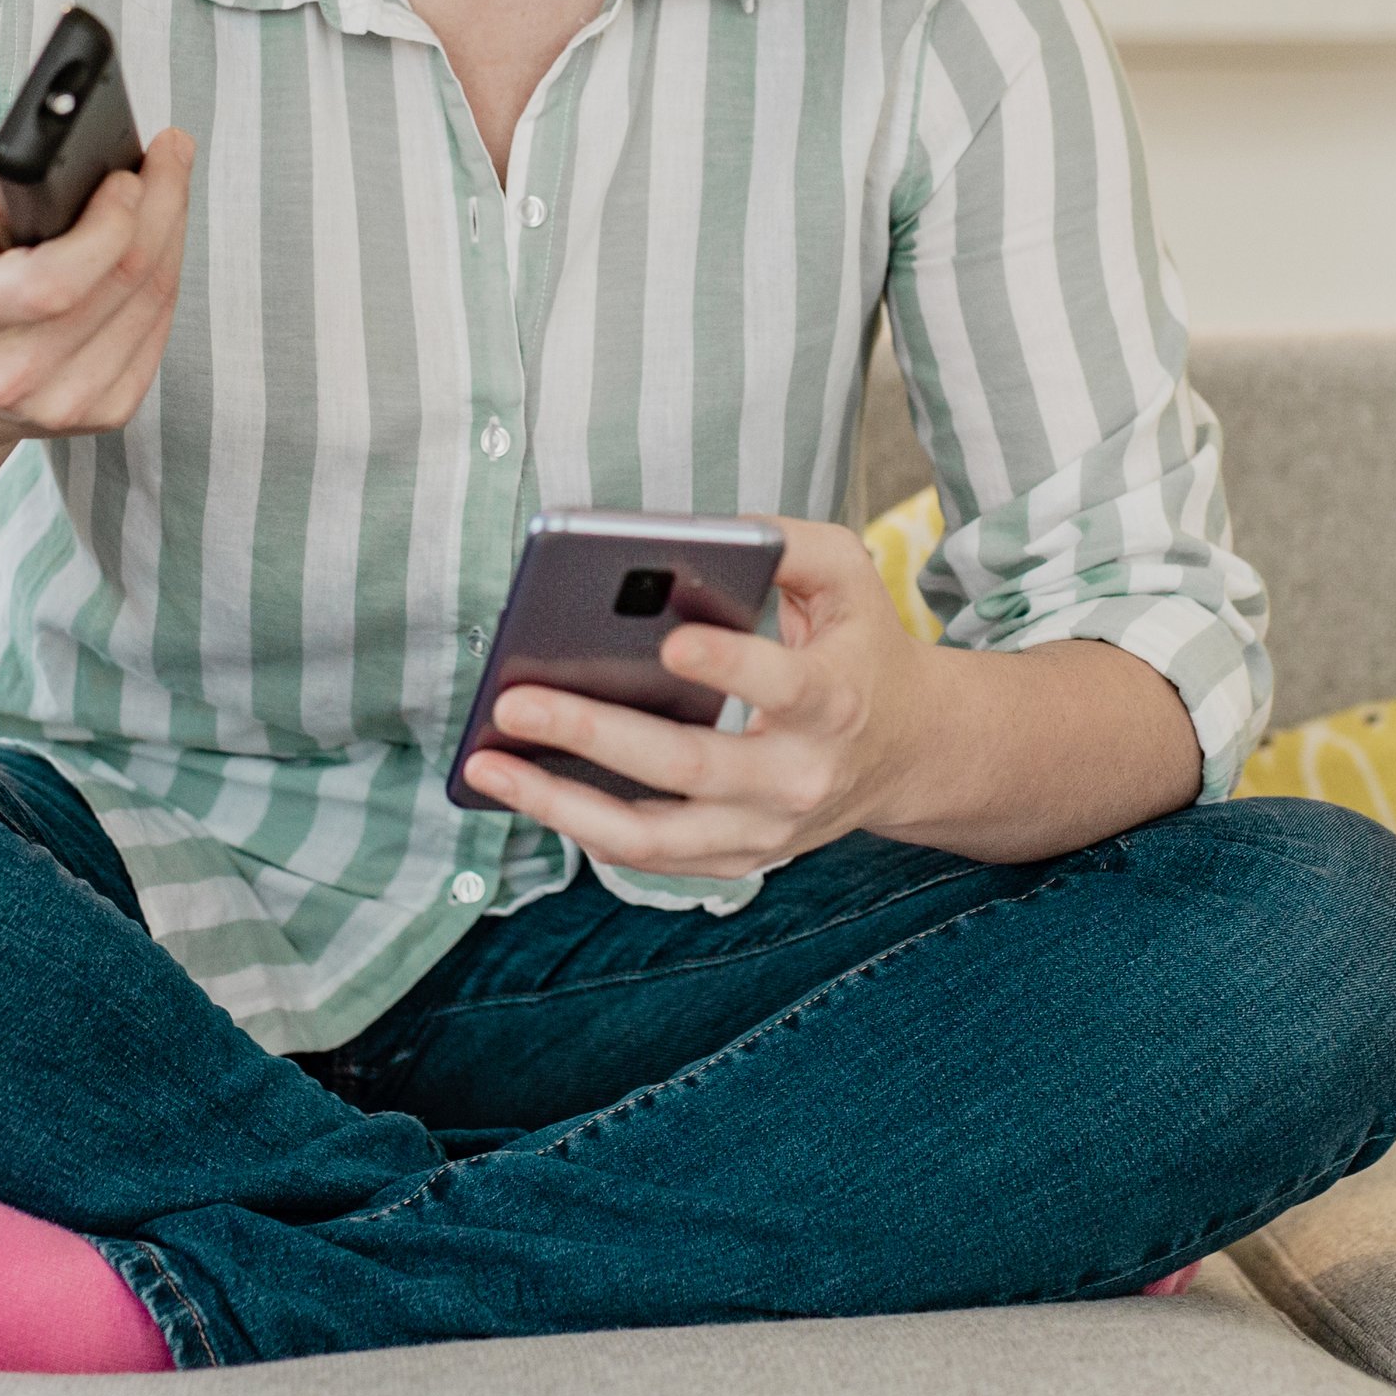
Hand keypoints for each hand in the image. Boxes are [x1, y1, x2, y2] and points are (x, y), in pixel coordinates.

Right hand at [0, 130, 194, 446]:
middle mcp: (12, 374)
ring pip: (153, 301)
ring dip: (171, 233)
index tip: (126, 175)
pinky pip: (161, 329)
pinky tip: (157, 240)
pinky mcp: (106, 412)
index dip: (107, 225)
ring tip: (166, 186)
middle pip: (121, 282)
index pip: (54, 281)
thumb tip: (1, 178)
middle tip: (168, 154)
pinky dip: (168, 273)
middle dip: (159, 206)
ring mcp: (64, 402)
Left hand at [459, 518, 935, 877]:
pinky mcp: (734, 858)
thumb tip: (692, 538)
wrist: (909, 750)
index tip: (668, 641)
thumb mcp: (850, 576)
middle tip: (515, 701)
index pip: (782, 683)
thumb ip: (787, 542)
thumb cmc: (859, 646)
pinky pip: (646, 856)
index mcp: (834, 699)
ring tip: (486, 766)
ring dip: (562, 805)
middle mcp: (799, 776)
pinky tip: (524, 787)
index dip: (728, 665)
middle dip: (597, 734)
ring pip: (653, 837)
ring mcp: (765, 831)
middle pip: (691, 766)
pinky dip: (581, 826)